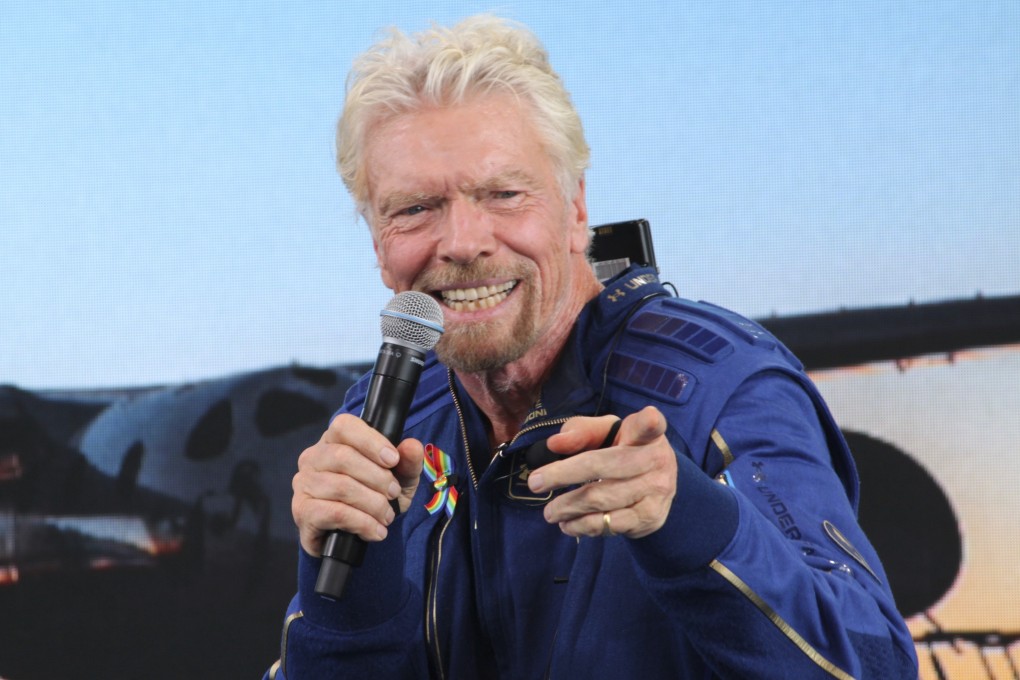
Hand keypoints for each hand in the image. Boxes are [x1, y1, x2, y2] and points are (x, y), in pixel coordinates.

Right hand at [291, 412, 424, 555]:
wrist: (354, 538)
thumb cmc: (375, 496)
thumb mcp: (400, 478)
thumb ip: (408, 461)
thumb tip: (411, 446)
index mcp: (334, 440)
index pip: (344, 426)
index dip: (371, 441)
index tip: (393, 460)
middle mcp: (313, 457)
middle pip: (343, 457)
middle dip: (377, 478)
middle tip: (393, 494)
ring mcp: (304, 484)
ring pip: (340, 487)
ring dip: (372, 504)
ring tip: (387, 516)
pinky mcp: (302, 511)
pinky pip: (333, 513)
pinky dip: (361, 522)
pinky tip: (375, 531)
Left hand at [526, 406, 676, 538]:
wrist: (656, 483)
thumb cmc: (624, 449)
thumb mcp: (606, 432)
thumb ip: (581, 431)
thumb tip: (555, 444)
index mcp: (646, 434)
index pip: (649, 425)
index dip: (650, 422)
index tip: (650, 417)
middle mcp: (657, 461)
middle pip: (603, 467)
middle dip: (564, 475)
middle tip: (535, 483)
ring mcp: (656, 492)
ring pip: (602, 501)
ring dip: (569, 508)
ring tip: (550, 512)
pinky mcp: (651, 518)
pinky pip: (610, 525)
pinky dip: (583, 527)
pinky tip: (568, 524)